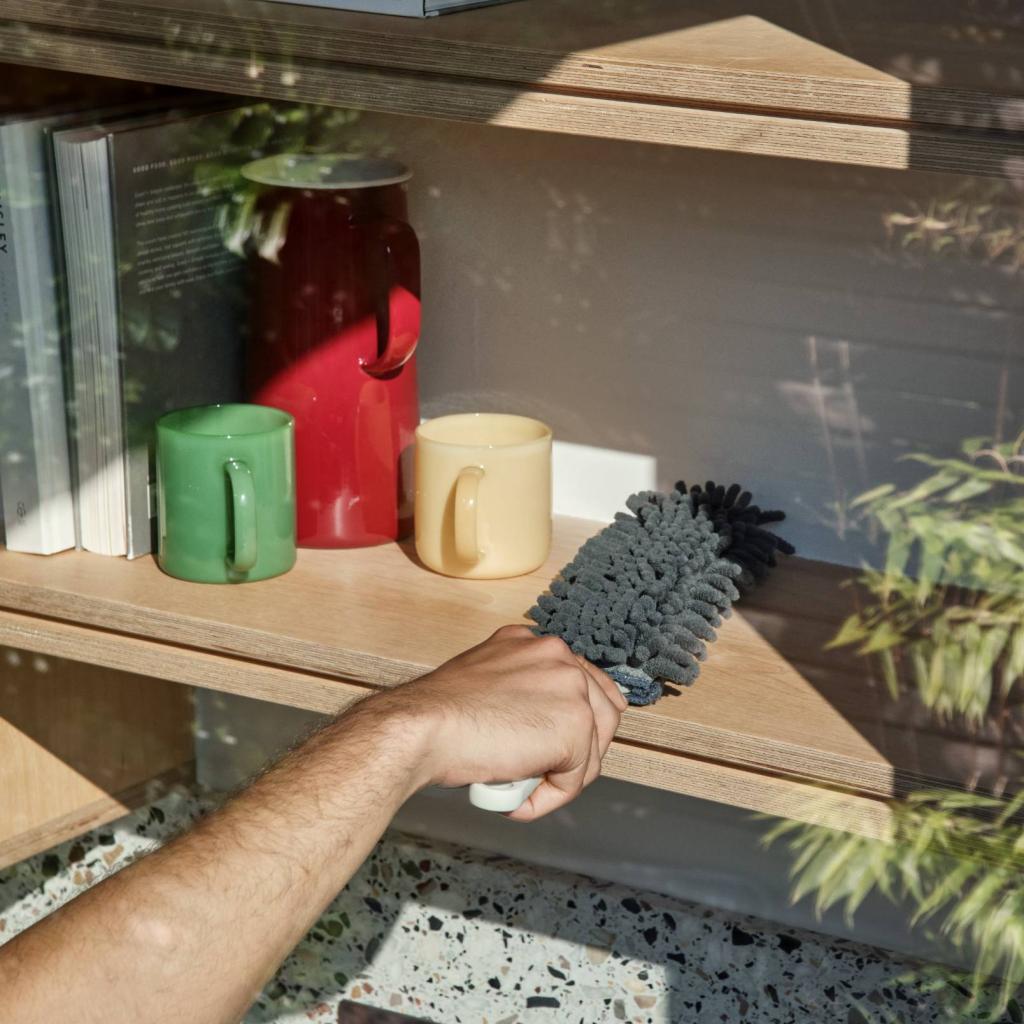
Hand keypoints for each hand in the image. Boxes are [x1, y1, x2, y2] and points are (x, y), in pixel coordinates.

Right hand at [381, 625, 627, 820]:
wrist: (422, 726)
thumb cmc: (438, 715)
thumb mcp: (486, 682)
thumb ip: (518, 691)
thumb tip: (534, 727)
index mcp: (535, 643)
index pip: (582, 681)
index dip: (574, 718)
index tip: (555, 743)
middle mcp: (558, 656)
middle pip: (601, 712)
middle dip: (579, 749)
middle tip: (541, 773)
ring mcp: (571, 689)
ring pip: (591, 748)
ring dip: (563, 776)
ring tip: (524, 787)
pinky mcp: (573, 727)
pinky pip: (575, 778)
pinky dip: (549, 797)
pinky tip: (517, 798)